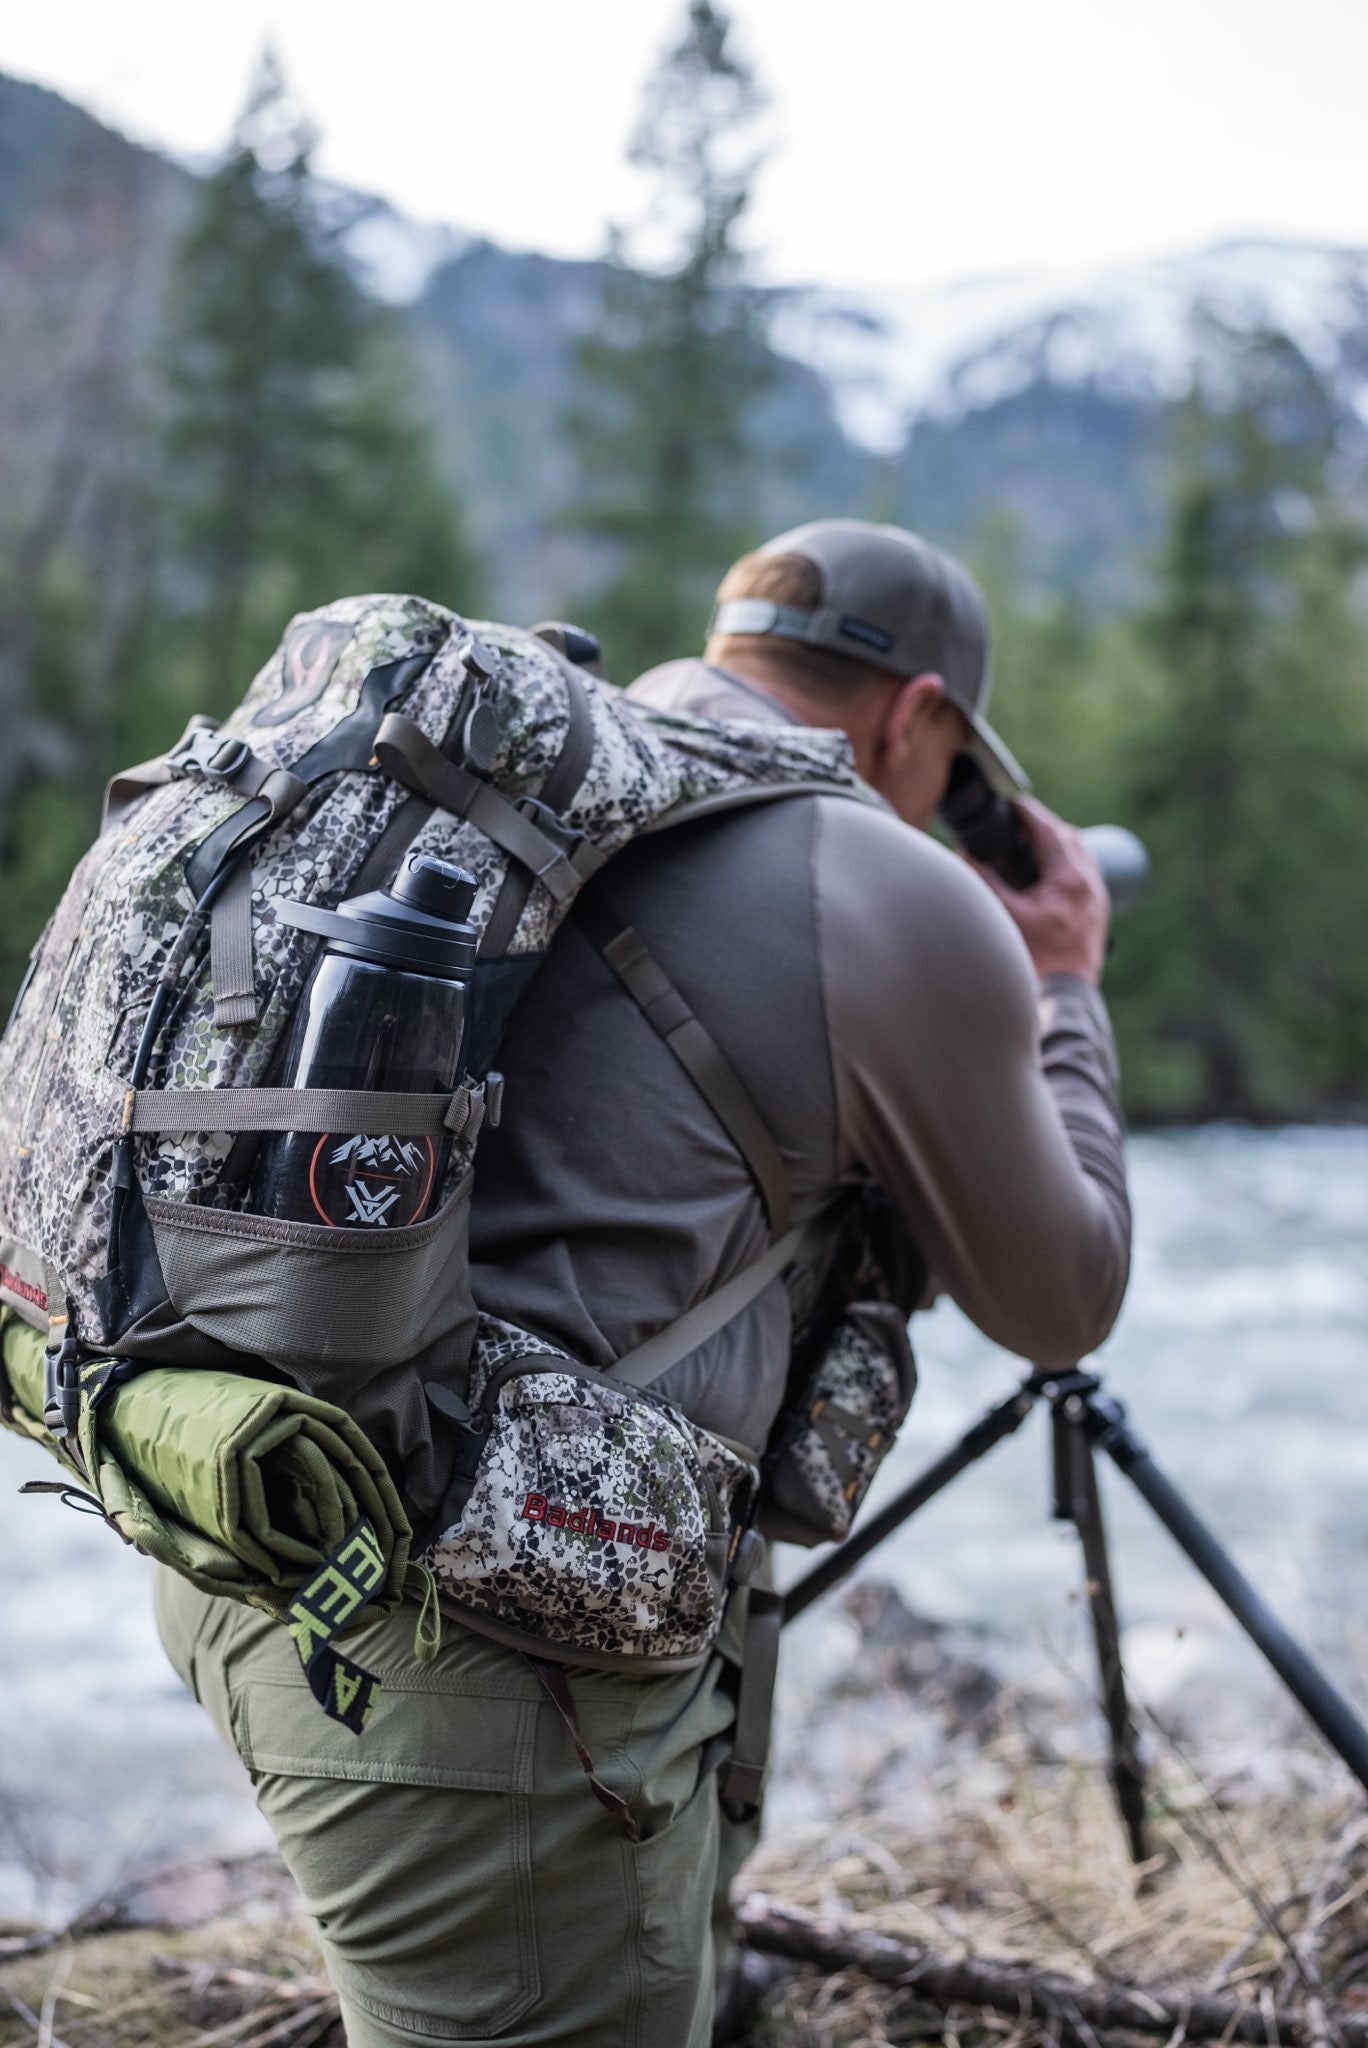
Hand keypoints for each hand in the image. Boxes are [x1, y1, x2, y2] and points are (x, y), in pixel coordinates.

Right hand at [966, 796, 1109, 983]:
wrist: (1067, 994)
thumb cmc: (1038, 959)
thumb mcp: (1006, 915)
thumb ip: (985, 883)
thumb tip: (964, 857)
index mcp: (1069, 877)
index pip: (1048, 830)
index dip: (1028, 813)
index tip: (1012, 804)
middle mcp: (1089, 882)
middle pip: (1068, 838)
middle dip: (1043, 826)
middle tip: (1019, 824)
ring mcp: (1097, 897)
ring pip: (1080, 855)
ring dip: (1058, 844)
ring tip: (1033, 846)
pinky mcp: (1098, 911)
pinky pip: (1086, 873)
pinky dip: (1068, 864)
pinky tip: (1051, 875)